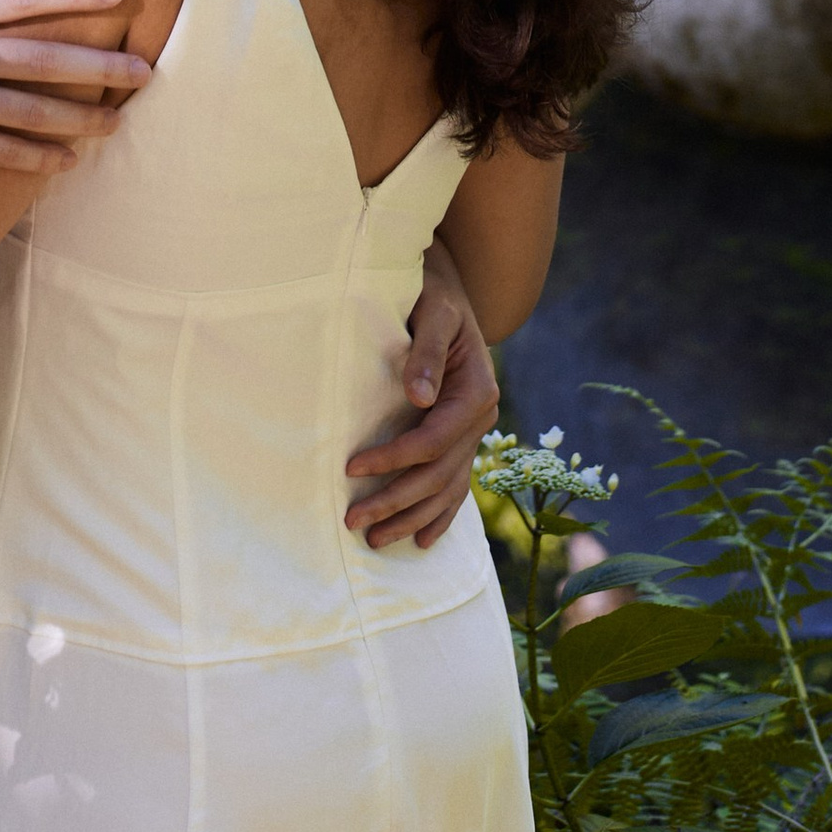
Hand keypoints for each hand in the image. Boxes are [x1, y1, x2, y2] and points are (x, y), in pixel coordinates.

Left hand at [343, 245, 499, 551]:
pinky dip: (440, 514)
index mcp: (476, 391)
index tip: (351, 468)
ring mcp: (474, 431)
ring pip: (447, 488)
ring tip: (374, 540)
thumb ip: (426, 350)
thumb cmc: (433, 294)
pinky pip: (456, 484)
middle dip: (395, 501)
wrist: (448, 290)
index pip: (432, 440)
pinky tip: (421, 539)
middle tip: (353, 520)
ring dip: (411, 517)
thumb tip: (419, 396)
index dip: (393, 459)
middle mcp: (480, 418)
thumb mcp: (432, 310)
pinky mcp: (463, 436)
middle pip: (438, 474)